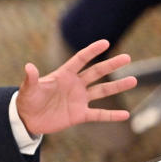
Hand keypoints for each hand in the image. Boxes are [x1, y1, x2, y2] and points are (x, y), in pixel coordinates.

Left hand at [16, 39, 136, 135]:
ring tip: (133, 80)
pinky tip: (126, 115)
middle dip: (111, 65)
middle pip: (96, 72)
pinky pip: (99, 114)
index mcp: (63, 75)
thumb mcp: (28, 89)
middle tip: (127, 57)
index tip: (105, 42)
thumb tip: (28, 67)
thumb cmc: (27, 100)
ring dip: (117, 86)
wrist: (27, 119)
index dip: (92, 51)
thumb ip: (31, 79)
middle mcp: (74, 85)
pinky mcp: (79, 115)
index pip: (80, 60)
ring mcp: (79, 100)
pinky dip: (112, 115)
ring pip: (102, 91)